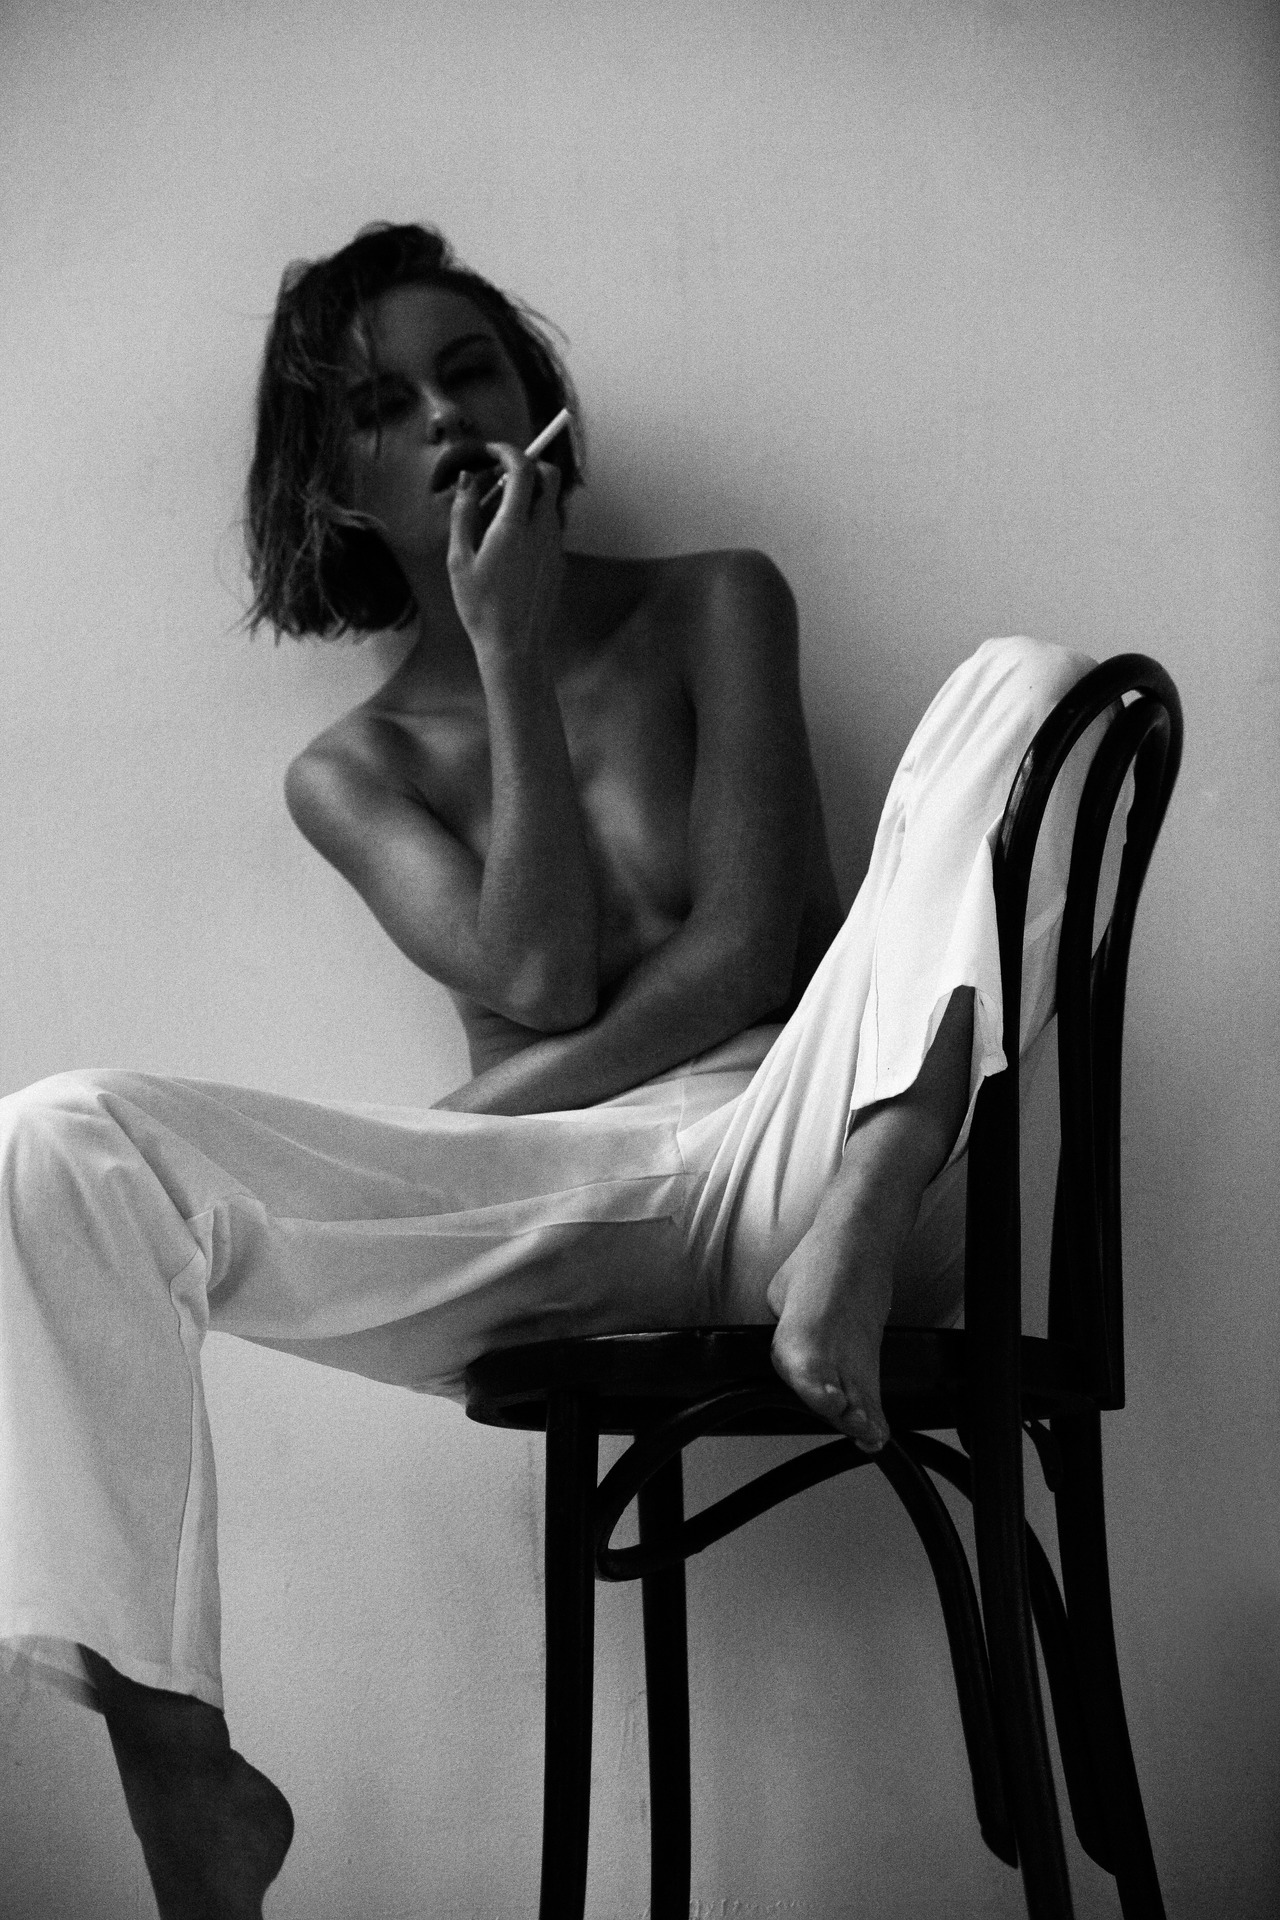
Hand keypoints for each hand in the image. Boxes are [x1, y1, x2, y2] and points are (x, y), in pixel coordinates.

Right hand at [447, 444, 562, 656]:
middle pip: (548, 477)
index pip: (523, 468)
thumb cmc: (481, 606)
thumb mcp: (459, 559)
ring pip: (550, 502)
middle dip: (526, 467)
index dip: (508, 451)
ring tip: (495, 519)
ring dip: (527, 496)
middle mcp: (543, 530)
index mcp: (515, 526)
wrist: (514, 646)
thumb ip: (462, 513)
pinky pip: (550, 526)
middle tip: (497, 481)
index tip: (492, 452)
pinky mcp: (559, 561)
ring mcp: (556, 546)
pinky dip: (533, 519)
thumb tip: (467, 480)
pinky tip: (509, 544)